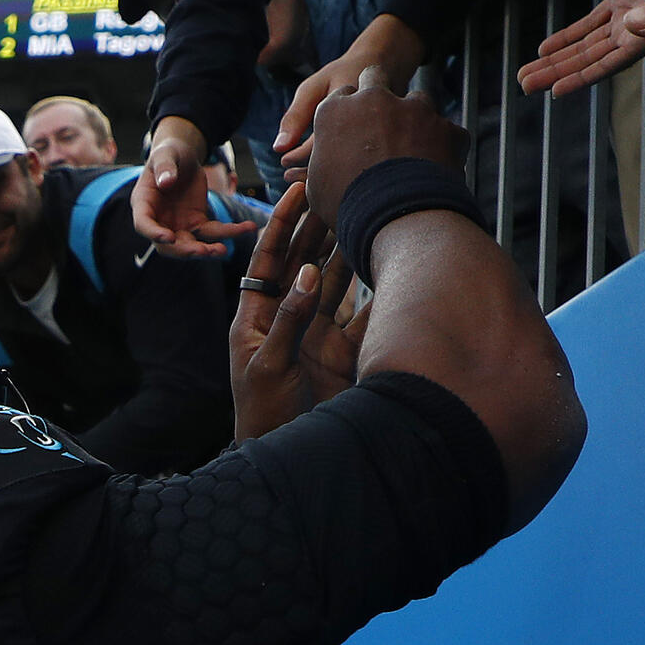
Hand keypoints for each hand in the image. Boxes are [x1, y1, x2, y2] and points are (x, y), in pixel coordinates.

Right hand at [130, 117, 255, 259]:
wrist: (183, 157)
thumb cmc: (169, 154)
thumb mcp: (166, 154)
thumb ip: (164, 167)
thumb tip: (166, 182)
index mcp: (144, 204)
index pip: (144, 224)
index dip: (154, 233)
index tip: (169, 238)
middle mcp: (160, 220)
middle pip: (168, 245)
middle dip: (185, 250)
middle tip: (203, 250)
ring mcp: (179, 225)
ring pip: (191, 244)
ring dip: (206, 250)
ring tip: (222, 250)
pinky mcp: (198, 223)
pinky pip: (213, 231)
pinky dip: (230, 232)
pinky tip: (247, 228)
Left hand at [230, 184, 367, 438]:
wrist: (283, 453)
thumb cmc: (262, 414)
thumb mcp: (269, 366)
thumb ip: (289, 319)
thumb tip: (306, 272)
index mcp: (256, 317)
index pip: (268, 260)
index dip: (282, 223)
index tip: (295, 190)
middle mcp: (287, 318)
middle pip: (303, 263)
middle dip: (317, 228)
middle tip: (336, 192)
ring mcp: (314, 334)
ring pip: (333, 284)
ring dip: (346, 253)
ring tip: (362, 217)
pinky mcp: (339, 353)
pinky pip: (360, 318)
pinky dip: (374, 296)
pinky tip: (388, 269)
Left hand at [274, 14, 427, 177]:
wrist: (386, 64)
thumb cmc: (342, 75)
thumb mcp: (314, 88)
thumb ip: (296, 116)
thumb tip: (278, 148)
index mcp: (348, 111)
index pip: (318, 146)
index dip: (297, 158)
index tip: (284, 161)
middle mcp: (368, 127)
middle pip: (336, 165)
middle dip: (309, 175)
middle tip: (290, 177)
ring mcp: (382, 138)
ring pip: (351, 169)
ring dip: (327, 177)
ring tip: (307, 178)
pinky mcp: (389, 145)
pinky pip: (363, 164)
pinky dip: (344, 171)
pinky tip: (329, 171)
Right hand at [306, 63, 469, 233]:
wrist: (398, 219)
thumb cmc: (348, 206)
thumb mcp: (317, 186)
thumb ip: (319, 165)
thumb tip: (310, 173)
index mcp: (335, 111)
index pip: (340, 96)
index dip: (346, 110)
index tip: (352, 127)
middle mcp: (373, 99)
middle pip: (375, 76)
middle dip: (378, 93)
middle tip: (382, 121)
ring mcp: (414, 108)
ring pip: (416, 99)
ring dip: (415, 118)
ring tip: (415, 150)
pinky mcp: (446, 126)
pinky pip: (446, 130)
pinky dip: (443, 146)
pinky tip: (437, 168)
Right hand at [519, 0, 644, 95]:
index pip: (589, 28)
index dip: (564, 40)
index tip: (540, 52)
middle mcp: (631, 19)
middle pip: (585, 51)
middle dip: (554, 66)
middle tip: (524, 82)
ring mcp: (639, 29)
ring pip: (593, 62)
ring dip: (560, 76)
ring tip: (529, 87)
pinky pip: (613, 63)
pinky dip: (586, 77)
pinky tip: (561, 87)